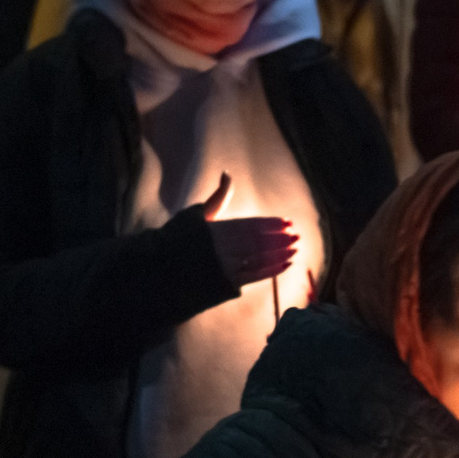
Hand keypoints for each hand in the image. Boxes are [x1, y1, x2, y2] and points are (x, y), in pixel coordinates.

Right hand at [188, 172, 295, 288]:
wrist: (162, 272)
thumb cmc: (177, 239)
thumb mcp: (195, 214)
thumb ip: (217, 197)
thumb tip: (227, 173)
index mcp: (217, 230)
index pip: (251, 225)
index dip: (271, 224)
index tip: (288, 222)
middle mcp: (223, 248)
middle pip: (259, 243)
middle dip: (280, 239)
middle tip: (297, 236)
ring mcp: (225, 268)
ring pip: (259, 260)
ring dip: (279, 255)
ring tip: (294, 250)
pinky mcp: (226, 284)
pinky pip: (254, 277)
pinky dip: (272, 270)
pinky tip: (285, 265)